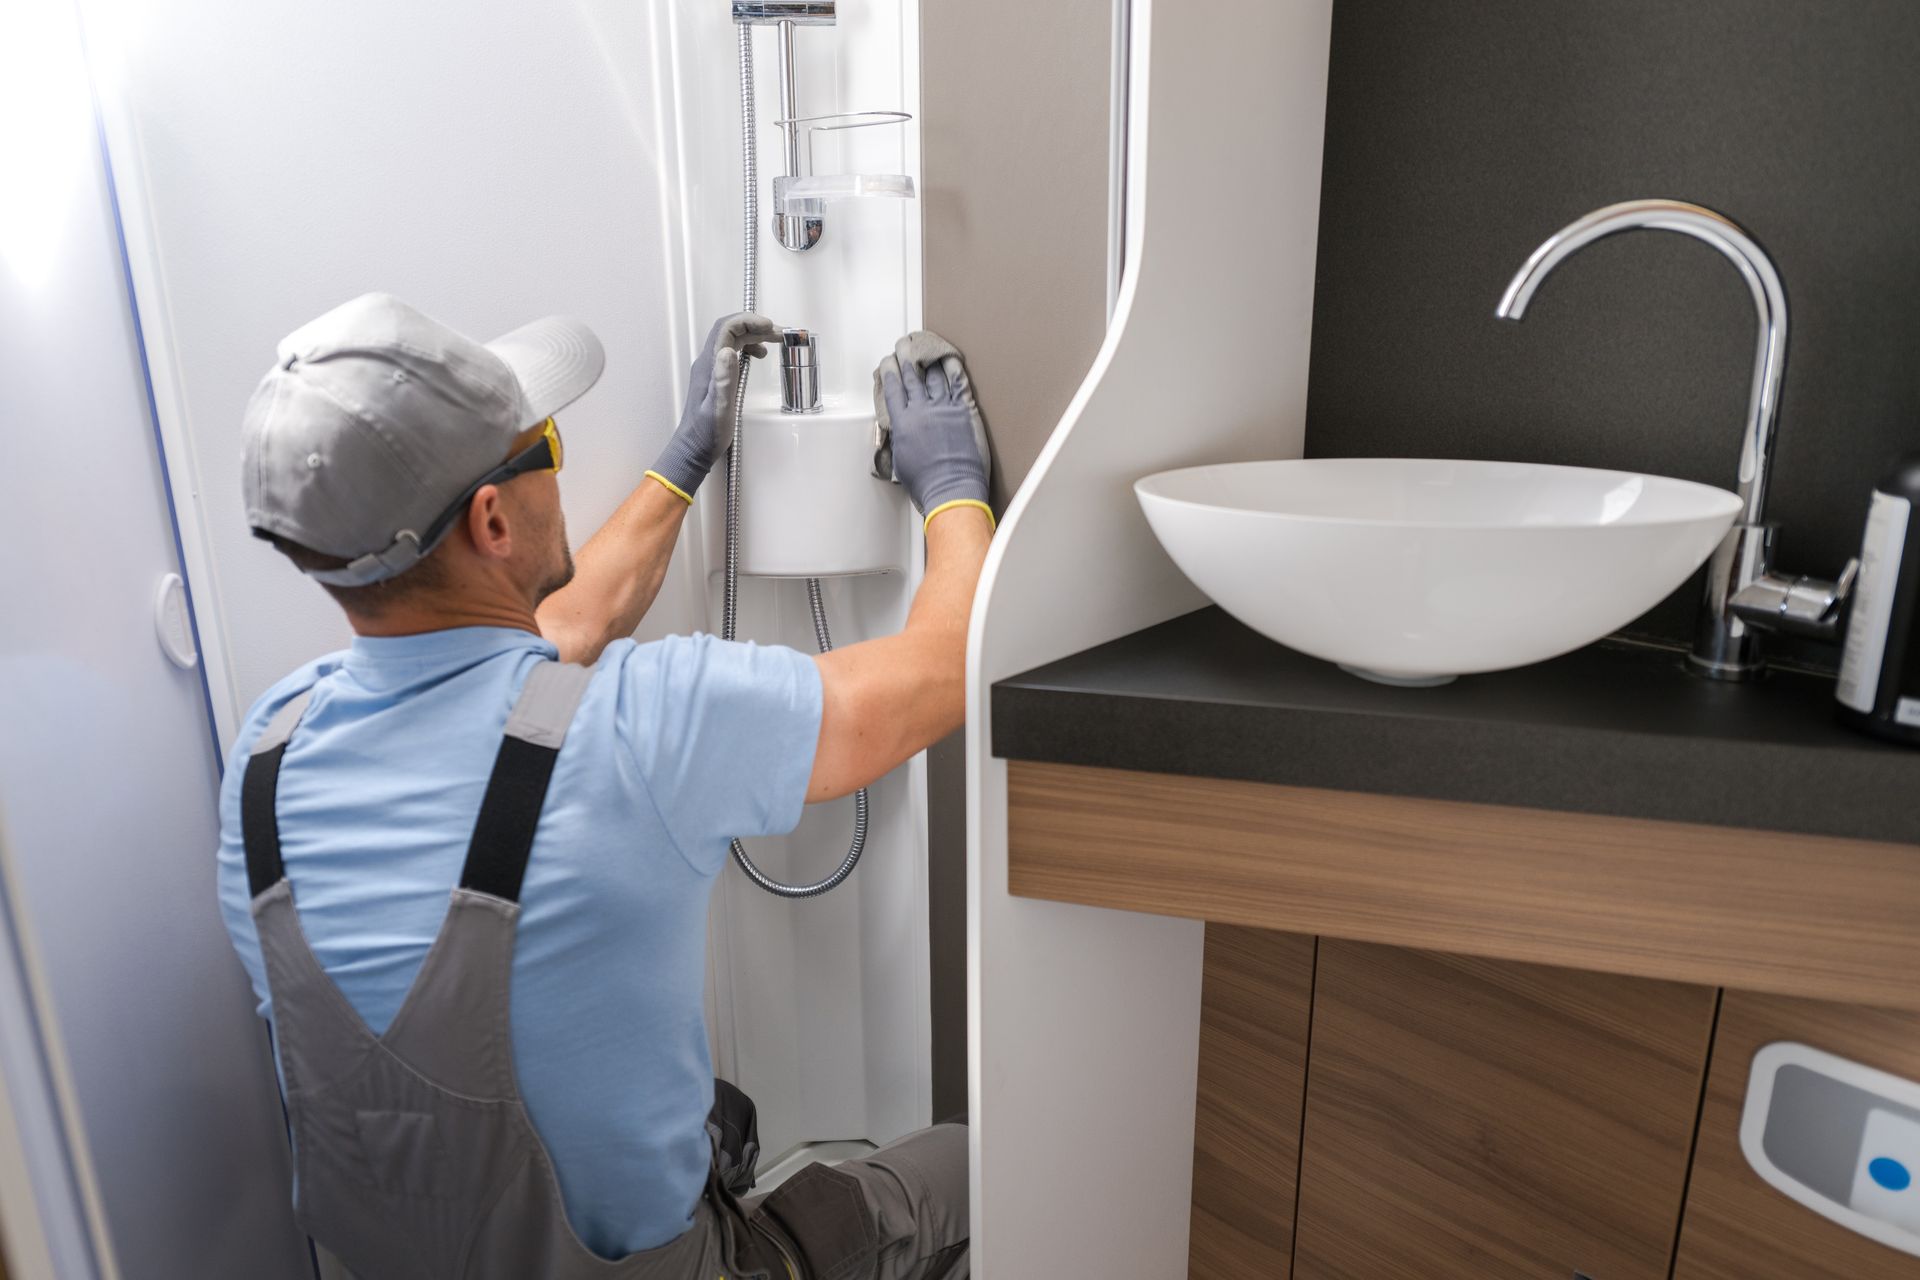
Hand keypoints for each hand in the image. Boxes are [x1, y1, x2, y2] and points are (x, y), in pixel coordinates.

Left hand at [650, 313, 777, 499]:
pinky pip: (732, 352)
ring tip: (774, 342)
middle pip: (730, 331)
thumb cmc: (707, 433)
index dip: (748, 322)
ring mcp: (711, 369)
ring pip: (732, 340)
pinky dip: (748, 348)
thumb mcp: (720, 407)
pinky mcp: (716, 377)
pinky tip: (758, 356)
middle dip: (755, 326)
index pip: (726, 329)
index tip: (770, 327)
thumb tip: (729, 351)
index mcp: (709, 365)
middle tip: (779, 334)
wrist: (693, 449)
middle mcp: (708, 362)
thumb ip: (724, 379)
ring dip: (753, 336)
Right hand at [881, 355, 989, 520]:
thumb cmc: (927, 484)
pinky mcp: (965, 411)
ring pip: (934, 375)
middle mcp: (921, 410)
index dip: (890, 371)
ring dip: (928, 359)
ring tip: (926, 348)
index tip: (889, 362)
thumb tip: (900, 429)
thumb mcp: (900, 460)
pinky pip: (959, 383)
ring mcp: (944, 408)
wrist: (952, 490)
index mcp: (902, 422)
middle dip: (906, 357)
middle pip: (911, 376)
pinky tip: (950, 359)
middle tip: (904, 345)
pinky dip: (954, 368)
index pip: (892, 388)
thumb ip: (899, 438)